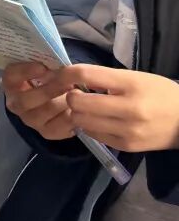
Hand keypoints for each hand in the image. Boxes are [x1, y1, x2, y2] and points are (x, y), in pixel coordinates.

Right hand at [2, 62, 76, 140]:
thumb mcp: (46, 68)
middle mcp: (16, 104)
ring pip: (43, 114)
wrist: (60, 96)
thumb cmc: (51, 77)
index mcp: (12, 84)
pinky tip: (80, 108)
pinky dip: (71, 117)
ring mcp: (30, 120)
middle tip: (67, 83)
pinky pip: (58, 127)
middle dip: (48, 91)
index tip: (43, 67)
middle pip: (25, 100)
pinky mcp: (46, 132)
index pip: (10, 77)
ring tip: (78, 94)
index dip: (24, 72)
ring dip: (62, 103)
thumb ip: (47, 65)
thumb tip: (59, 65)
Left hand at [59, 65, 178, 151]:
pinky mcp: (126, 146)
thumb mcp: (136, 77)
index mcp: (131, 84)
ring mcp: (127, 130)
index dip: (66, 74)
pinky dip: (88, 126)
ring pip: (81, 121)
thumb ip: (106, 78)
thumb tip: (74, 79)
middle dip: (70, 96)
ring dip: (77, 112)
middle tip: (75, 93)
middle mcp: (129, 109)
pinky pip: (93, 135)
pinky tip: (97, 120)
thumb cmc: (160, 94)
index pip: (86, 74)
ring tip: (86, 107)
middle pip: (78, 102)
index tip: (60, 75)